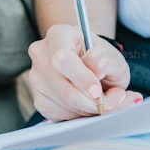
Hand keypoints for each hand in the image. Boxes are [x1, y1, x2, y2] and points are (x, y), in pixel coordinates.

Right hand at [27, 24, 141, 120]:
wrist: (94, 69)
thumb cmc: (101, 59)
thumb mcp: (112, 56)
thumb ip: (105, 60)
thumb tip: (95, 71)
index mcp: (59, 35)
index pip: (62, 58)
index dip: (82, 78)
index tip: (97, 89)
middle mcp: (41, 54)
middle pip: (63, 88)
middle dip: (89, 101)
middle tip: (107, 99)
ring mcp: (36, 77)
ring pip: (62, 104)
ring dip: (87, 108)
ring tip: (101, 99)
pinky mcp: (38, 98)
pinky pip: (59, 114)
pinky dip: (78, 114)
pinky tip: (86, 104)